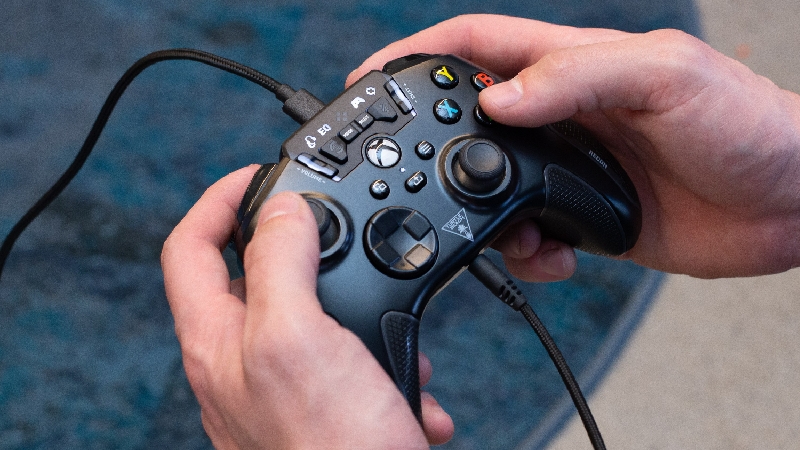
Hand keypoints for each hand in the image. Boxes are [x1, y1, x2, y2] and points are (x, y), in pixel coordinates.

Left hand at [161, 165, 452, 447]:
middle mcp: (241, 363)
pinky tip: (409, 380)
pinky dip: (382, 356)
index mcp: (219, 340)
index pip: (190, 246)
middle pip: (253, 275)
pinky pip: (349, 361)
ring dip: (355, 305)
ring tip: (388, 317)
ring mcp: (281, 388)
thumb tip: (281, 207)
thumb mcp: (299, 338)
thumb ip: (281, 264)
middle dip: (301, 247)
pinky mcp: (325, 408)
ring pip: (311, 316)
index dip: (218, 199)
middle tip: (337, 232)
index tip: (258, 175)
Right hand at [348, 15, 799, 277]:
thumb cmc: (745, 123)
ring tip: (508, 232)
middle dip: (436, 144)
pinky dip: (528, 251)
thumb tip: (499, 98)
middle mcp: (564, 114)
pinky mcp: (584, 214)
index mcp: (574, 67)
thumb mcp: (663, 78)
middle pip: (473, 120)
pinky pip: (531, 233)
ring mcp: (570, 166)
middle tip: (411, 169)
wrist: (789, 202)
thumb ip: (577, 77)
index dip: (421, 54)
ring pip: (493, 186)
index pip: (480, 46)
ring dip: (485, 214)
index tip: (374, 75)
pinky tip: (554, 255)